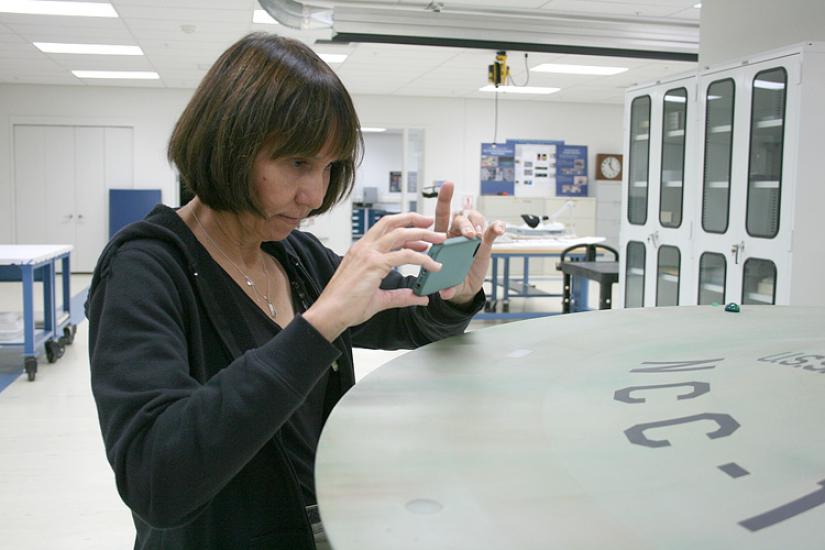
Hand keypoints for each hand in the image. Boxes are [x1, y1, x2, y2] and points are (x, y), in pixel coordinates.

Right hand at [303, 212, 446, 341]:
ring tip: (439, 240)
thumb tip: (420, 297)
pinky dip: (422, 259)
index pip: (385, 228)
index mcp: (361, 250)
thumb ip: (400, 296)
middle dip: (416, 221)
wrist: (330, 314)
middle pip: (393, 223)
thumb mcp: (379, 298)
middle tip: (433, 225)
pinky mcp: (374, 265)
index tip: (420, 229)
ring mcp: (368, 254)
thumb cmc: (346, 306)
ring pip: (401, 234)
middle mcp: (364, 247)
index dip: (404, 225)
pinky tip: (433, 266)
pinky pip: (405, 256)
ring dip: (423, 234)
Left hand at [432, 182, 504, 304]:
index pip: (441, 214)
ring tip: (478, 236)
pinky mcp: (485, 244)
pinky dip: (496, 227)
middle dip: (464, 223)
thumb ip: (446, 287)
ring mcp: (471, 238)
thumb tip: (445, 293)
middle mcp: (456, 234)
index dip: (444, 198)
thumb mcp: (445, 284)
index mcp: (441, 238)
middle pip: (459, 217)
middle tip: (469, 235)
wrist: (461, 289)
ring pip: (474, 218)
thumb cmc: (448, 280)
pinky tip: (499, 229)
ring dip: (477, 223)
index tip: (448, 184)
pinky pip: (491, 231)